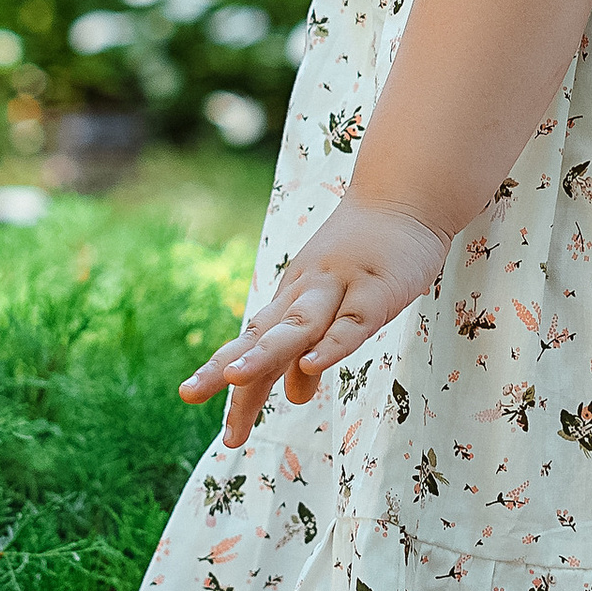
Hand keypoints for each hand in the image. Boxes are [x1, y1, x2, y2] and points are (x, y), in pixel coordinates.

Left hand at [180, 199, 450, 447]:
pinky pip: (351, 323)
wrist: (403, 194)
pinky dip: (330, 346)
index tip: (188, 396)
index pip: (249, 340)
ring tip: (233, 379)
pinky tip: (310, 367)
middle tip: (188, 395)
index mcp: (293, 301)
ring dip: (264, 353)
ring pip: (297, 326)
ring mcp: (339, 289)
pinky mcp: (376, 292)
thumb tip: (295, 396)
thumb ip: (313, 349)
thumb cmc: (367, 254)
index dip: (219, 369)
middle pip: (261, 336)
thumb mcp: (336, 306)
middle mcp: (305, 294)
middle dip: (226, 369)